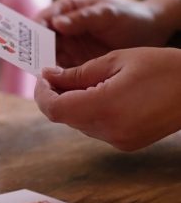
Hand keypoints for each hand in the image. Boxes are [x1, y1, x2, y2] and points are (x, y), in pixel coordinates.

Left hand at [34, 47, 180, 150]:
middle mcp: (108, 131)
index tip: (42, 76)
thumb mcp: (115, 61)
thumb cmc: (161, 66)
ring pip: (77, 122)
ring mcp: (118, 140)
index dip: (41, 93)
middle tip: (55, 73)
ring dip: (70, 102)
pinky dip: (86, 109)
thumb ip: (77, 73)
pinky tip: (95, 91)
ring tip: (77, 79)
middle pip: (63, 116)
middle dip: (54, 94)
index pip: (54, 109)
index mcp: (104, 108)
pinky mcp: (126, 142)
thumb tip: (49, 76)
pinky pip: (94, 126)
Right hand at [36, 0, 178, 66]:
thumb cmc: (127, 15)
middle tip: (32, 63)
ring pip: (48, 57)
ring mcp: (68, 47)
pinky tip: (56, 86)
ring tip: (42, 78)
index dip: (34, 30)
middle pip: (41, 40)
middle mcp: (62, 29)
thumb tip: (57, 23)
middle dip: (34, 51)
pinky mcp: (76, 63)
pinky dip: (57, 78)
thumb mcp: (107, 13)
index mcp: (66, 10)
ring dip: (44, 67)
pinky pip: (61, 71)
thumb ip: (83, 18)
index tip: (30, 42)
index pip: (43, 18)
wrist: (149, 32)